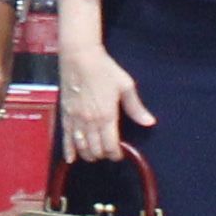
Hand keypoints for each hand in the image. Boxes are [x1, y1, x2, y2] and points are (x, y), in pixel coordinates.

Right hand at [56, 41, 150, 163]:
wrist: (79, 56)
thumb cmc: (104, 68)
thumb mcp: (125, 86)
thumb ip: (136, 108)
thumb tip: (150, 122)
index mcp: (107, 116)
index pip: (111, 146)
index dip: (116, 154)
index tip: (119, 154)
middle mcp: (90, 121)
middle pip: (96, 150)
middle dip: (103, 155)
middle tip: (109, 152)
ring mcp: (76, 119)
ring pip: (82, 147)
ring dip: (89, 155)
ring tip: (95, 154)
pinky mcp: (65, 114)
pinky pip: (66, 138)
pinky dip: (68, 151)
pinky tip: (71, 159)